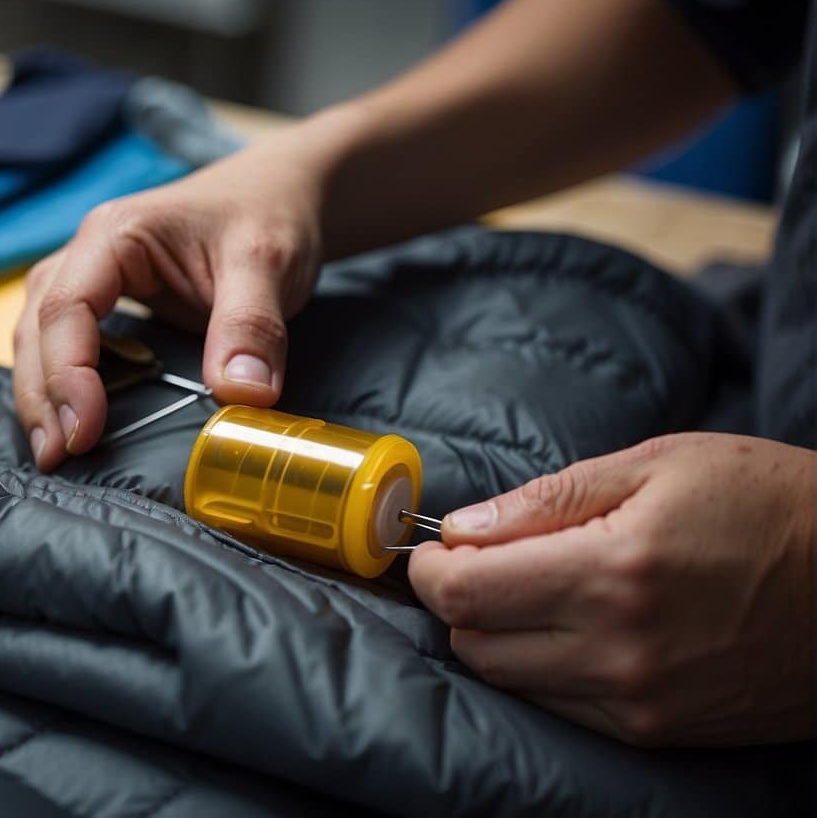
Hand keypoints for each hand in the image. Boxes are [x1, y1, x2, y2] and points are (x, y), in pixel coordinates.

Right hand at [13, 146, 323, 470]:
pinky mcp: (111, 307)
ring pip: (41, 338)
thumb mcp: (268, 262)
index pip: (67, 306)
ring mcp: (94, 280)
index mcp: (116, 234)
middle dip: (41, 396)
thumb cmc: (268, 214)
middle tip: (56, 458)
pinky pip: (68, 346)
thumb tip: (241, 397)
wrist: (281, 194)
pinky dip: (63, 387)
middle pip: (38, 327)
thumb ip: (252, 326)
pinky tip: (75, 426)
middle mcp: (90, 255)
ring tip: (55, 454)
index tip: (83, 431)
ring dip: (43, 395)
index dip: (67, 373)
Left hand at [409, 432, 815, 745]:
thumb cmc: (768, 504)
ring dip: (497, 635)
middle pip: (474, 643)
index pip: (463, 594)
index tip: (433, 549)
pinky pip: (559, 708)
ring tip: (531, 590)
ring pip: (510, 680)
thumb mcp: (658, 465)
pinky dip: (541, 668)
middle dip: (457, 599)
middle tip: (481, 562)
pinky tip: (569, 627)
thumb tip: (461, 528)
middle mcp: (618, 651)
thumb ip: (545, 500)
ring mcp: (640, 702)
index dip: (428, 569)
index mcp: (611, 573)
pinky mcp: (660, 731)